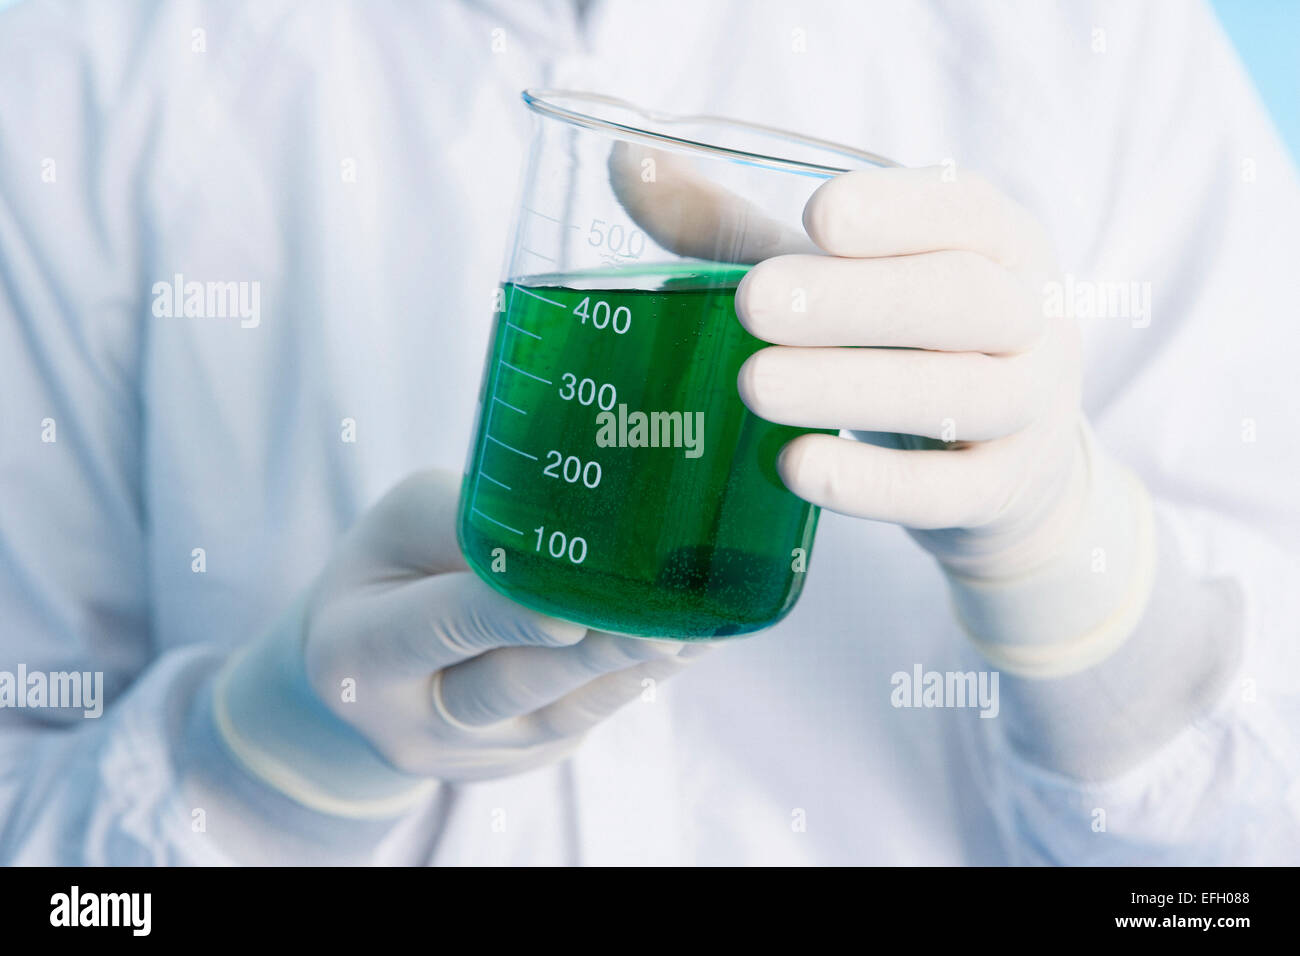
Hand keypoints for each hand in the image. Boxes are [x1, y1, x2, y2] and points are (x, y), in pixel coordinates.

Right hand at [214, 469, 702, 815]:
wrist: (369, 664)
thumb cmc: (390, 571)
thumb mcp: (402, 526)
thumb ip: (468, 522)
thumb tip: (571, 518)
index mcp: (359, 650)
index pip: (441, 626)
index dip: (509, 616)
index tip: (573, 609)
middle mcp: (414, 720)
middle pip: (512, 686)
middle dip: (592, 653)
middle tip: (663, 624)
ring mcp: (473, 753)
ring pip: (563, 712)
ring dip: (633, 668)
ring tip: (696, 628)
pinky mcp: (524, 759)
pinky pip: (586, 715)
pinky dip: (636, 677)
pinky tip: (687, 643)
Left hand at [732, 167, 1153, 676]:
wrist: (1004, 468)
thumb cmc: (901, 342)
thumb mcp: (841, 276)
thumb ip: (741, 227)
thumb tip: (625, 166)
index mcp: (996, 243)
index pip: (965, 212)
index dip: (899, 211)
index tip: (818, 214)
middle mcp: (1029, 319)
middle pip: (964, 300)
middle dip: (859, 300)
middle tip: (753, 304)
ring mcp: (1024, 413)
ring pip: (958, 396)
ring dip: (852, 387)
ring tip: (753, 385)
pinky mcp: (994, 493)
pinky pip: (942, 492)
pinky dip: (869, 483)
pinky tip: (796, 468)